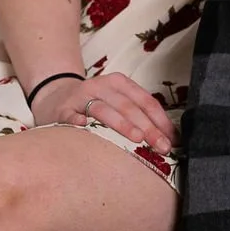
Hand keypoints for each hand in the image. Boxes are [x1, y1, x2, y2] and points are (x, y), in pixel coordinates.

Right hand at [32, 72, 175, 148]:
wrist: (56, 97)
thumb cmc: (95, 105)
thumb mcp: (117, 102)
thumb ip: (139, 116)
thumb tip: (169, 139)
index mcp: (119, 83)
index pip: (145, 101)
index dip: (161, 120)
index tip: (172, 140)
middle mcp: (101, 86)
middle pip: (129, 107)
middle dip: (148, 128)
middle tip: (161, 147)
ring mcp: (81, 97)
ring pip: (104, 110)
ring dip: (122, 124)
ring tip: (137, 139)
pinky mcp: (63, 110)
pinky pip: (71, 116)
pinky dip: (79, 122)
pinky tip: (86, 129)